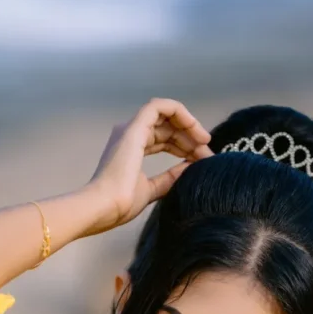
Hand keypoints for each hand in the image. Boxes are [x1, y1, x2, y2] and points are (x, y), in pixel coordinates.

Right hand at [87, 98, 212, 231]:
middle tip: (208, 154)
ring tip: (205, 143)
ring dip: (189, 126)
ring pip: (166, 115)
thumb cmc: (121, 203)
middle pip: (167, 128)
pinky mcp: (134, 127)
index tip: (201, 160)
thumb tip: (190, 168)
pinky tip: (194, 128)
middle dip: (190, 139)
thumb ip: (170, 178)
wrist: (104, 207)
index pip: (163, 140)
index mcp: (131, 148)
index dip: (185, 147)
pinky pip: (159, 106)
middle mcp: (129, 134)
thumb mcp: (153, 189)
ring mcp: (130, 128)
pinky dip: (179, 112)